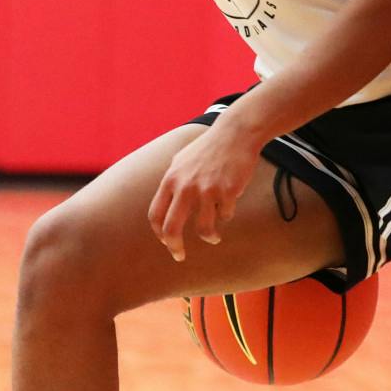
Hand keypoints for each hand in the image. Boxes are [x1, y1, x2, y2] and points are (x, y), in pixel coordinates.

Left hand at [148, 115, 263, 260]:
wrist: (235, 134)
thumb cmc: (208, 148)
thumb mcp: (181, 160)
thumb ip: (172, 181)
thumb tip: (165, 205)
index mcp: (171, 180)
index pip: (156, 214)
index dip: (159, 233)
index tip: (166, 242)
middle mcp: (185, 187)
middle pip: (172, 229)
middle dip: (174, 248)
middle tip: (179, 256)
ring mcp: (206, 190)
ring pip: (204, 229)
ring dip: (210, 237)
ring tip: (214, 237)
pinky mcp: (227, 192)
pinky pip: (225, 215)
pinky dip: (227, 214)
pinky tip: (229, 203)